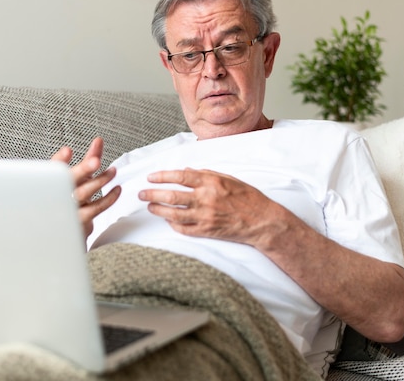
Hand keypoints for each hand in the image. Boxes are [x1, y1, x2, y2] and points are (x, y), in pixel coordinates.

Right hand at [51, 137, 120, 238]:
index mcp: (55, 180)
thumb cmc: (75, 197)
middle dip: (82, 169)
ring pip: (83, 193)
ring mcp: (69, 207)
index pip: (53, 167)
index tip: (68, 151)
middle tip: (95, 161)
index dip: (59, 159)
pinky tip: (117, 189)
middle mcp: (59, 193)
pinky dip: (108, 198)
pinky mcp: (80, 220)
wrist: (68, 227)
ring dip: (100, 181)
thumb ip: (90, 158)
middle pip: (69, 180)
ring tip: (113, 172)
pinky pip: (95, 208)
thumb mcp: (81, 176)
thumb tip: (99, 141)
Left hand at [138, 168, 276, 245]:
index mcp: (211, 182)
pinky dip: (173, 225)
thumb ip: (206, 174)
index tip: (150, 177)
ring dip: (158, 209)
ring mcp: (205, 217)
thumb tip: (185, 172)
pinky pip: (184, 229)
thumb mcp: (228, 178)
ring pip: (173, 214)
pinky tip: (168, 221)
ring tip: (149, 206)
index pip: (179, 177)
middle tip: (141, 193)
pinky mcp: (207, 231)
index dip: (162, 176)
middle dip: (152, 193)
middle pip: (171, 196)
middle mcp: (206, 198)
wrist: (262, 221)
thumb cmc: (248, 197)